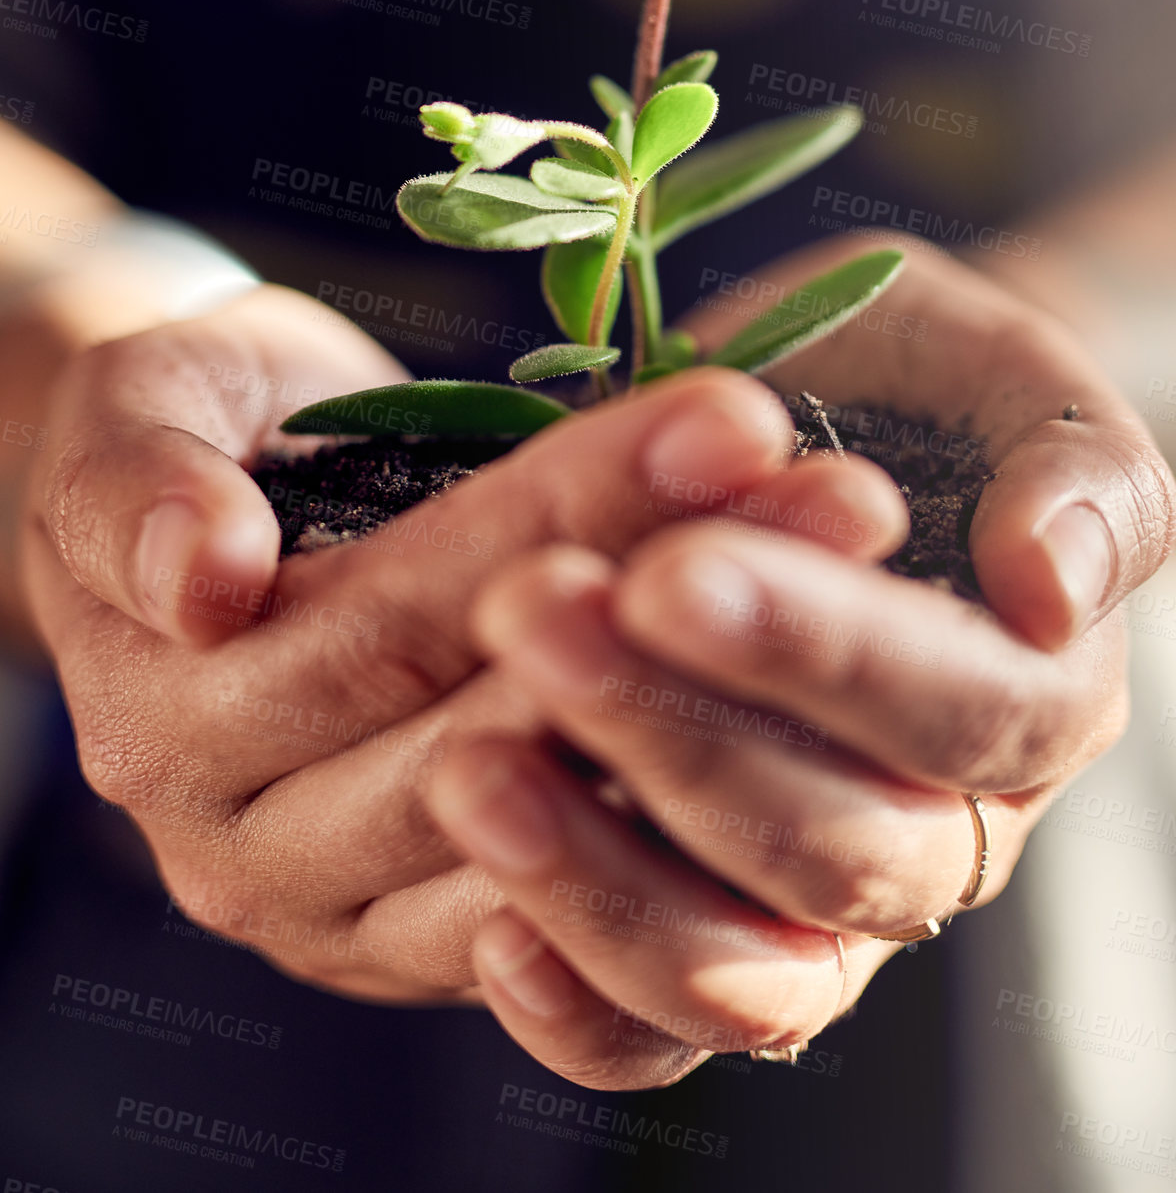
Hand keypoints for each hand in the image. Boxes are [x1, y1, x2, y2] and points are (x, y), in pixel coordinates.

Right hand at [21, 282, 903, 1049]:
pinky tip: (818, 713)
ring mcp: (354, 914)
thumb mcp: (138, 415)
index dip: (571, 515)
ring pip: (568, 824)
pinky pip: (589, 918)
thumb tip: (203, 574)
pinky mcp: (437, 939)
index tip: (729, 417)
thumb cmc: (194, 439)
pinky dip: (702, 814)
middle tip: (845, 496)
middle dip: (686, 606)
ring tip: (858, 569)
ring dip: (730, 698)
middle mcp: (257, 852)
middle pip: (503, 724)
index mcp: (177, 722)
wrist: (216, 527)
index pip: (405, 615)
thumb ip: (139, 488)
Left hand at [426, 235, 1175, 1084]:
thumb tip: (1053, 591)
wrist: (825, 423)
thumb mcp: (1003, 376)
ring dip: (600, 877)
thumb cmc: (913, 386)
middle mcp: (941, 831)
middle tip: (530, 612)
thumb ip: (1071, 467)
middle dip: (673, 736)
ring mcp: (820, 910)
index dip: (818, 654)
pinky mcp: (703, 941)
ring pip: (740, 970)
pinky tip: (489, 932)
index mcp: (1037, 701)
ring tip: (471, 767)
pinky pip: (650, 1040)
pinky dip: (576, 1007)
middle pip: (833, 845)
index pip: (958, 712)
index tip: (670, 572)